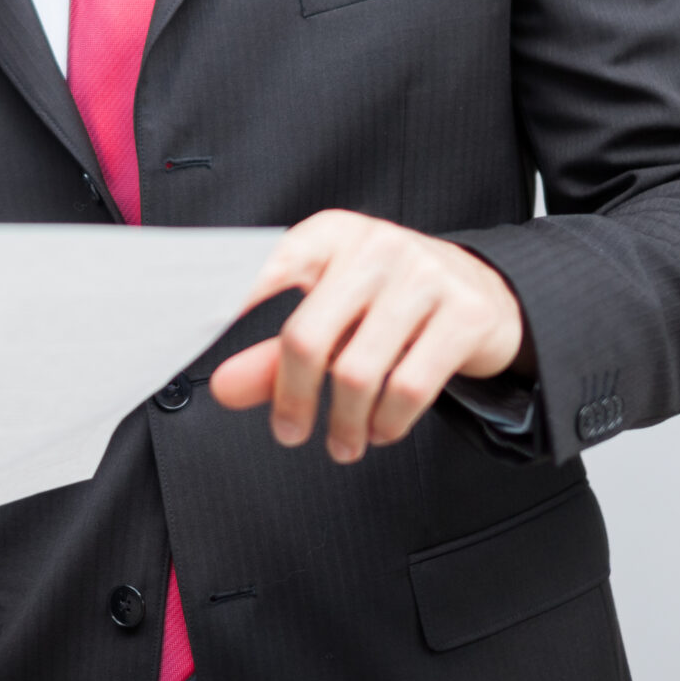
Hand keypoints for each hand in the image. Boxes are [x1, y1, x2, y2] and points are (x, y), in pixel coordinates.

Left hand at [210, 211, 526, 462]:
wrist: (489, 292)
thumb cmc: (390, 305)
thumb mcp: (332, 317)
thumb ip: (275, 356)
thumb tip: (222, 390)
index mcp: (330, 235)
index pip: (267, 268)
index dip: (228, 304)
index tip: (190, 339)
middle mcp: (376, 246)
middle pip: (307, 337)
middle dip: (292, 398)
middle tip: (289, 434)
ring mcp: (425, 276)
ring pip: (359, 372)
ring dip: (343, 424)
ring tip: (341, 445)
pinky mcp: (466, 314)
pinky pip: (410, 387)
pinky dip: (387, 423)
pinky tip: (379, 431)